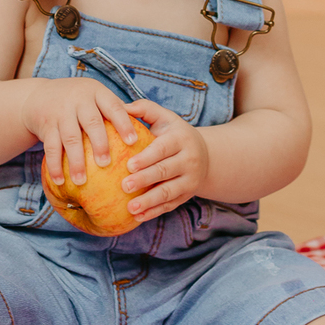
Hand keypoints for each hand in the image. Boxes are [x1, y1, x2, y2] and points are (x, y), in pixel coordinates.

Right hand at [21, 77, 139, 185]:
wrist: (39, 96)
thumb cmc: (79, 101)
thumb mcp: (95, 96)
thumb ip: (115, 110)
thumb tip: (146, 137)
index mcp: (96, 93)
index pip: (113, 106)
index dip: (123, 123)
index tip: (133, 141)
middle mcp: (78, 100)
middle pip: (91, 122)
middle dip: (99, 144)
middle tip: (106, 164)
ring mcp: (60, 112)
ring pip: (70, 138)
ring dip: (76, 161)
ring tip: (82, 181)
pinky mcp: (46, 126)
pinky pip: (51, 147)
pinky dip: (55, 166)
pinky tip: (60, 181)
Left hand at [121, 98, 209, 220]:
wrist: (205, 155)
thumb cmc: (174, 133)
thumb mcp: (165, 117)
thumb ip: (144, 109)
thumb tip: (119, 107)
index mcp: (181, 139)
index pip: (163, 149)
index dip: (147, 157)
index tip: (129, 165)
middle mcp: (189, 160)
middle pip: (165, 171)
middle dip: (145, 179)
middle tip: (125, 185)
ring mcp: (190, 180)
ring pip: (169, 192)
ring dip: (149, 202)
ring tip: (130, 208)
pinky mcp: (187, 196)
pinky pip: (170, 206)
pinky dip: (154, 212)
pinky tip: (137, 217)